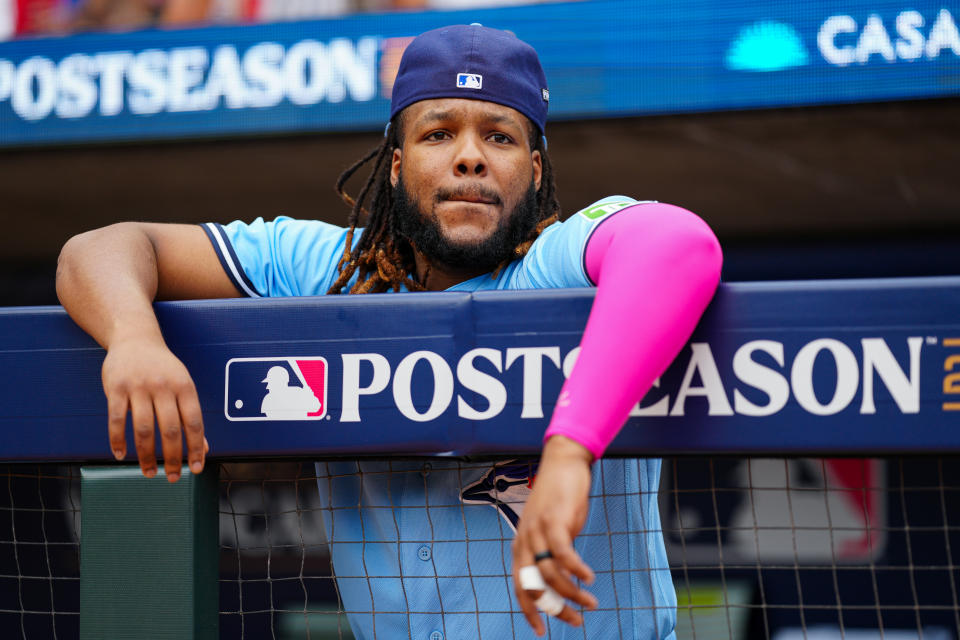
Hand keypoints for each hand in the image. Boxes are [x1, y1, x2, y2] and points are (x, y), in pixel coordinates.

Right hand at [101, 335, 207, 481]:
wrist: (135, 338)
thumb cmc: (164, 369)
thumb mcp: (183, 386)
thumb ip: (190, 416)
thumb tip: (203, 449)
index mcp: (185, 386)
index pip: (194, 422)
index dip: (196, 447)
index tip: (196, 468)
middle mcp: (163, 387)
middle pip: (169, 429)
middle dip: (172, 457)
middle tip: (173, 477)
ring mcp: (138, 387)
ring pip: (142, 429)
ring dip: (146, 455)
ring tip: (150, 472)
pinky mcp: (116, 388)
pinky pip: (116, 420)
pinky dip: (117, 441)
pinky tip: (121, 455)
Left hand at [511, 435, 597, 635]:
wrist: (563, 464)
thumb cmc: (559, 500)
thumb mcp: (552, 532)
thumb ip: (552, 555)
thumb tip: (562, 582)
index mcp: (521, 547)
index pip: (520, 588)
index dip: (529, 612)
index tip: (541, 632)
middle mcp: (524, 541)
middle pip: (534, 586)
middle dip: (556, 608)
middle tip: (576, 621)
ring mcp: (537, 530)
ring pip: (551, 574)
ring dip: (572, 593)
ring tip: (591, 603)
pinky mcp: (554, 520)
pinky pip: (563, 553)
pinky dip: (577, 569)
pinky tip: (589, 578)